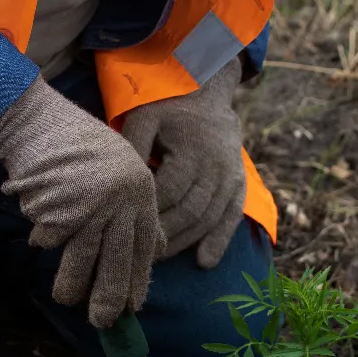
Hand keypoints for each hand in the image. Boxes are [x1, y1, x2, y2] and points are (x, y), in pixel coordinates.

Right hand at [0, 78, 163, 326]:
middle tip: (103, 323)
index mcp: (140, 190)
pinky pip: (51, 242)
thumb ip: (137, 208)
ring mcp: (90, 207)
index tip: (132, 306)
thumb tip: (157, 250)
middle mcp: (120, 201)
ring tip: (66, 298)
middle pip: (118, 262)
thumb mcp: (122, 168)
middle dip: (109, 298)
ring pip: (83, 262)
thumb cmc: (78, 145)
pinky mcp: (59, 210)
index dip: (138, 280)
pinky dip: (44, 244)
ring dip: (72, 286)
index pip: (145, 247)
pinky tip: (39, 235)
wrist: (38, 120)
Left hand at [119, 57, 245, 268]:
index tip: (126, 229)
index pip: (169, 191)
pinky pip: (231, 217)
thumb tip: (118, 180)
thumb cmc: (169, 107)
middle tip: (138, 253)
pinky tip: (204, 262)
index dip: (149, 213)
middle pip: (190, 212)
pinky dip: (220, 240)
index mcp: (192, 150)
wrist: (209, 94)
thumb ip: (132, 145)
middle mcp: (216, 166)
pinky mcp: (239, 183)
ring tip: (158, 258)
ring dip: (184, 242)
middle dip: (164, 235)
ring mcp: (231, 177)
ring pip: (208, 219)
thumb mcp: (145, 116)